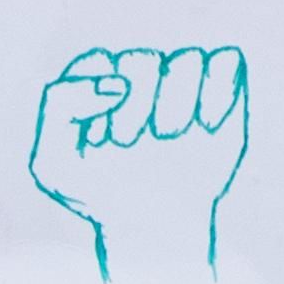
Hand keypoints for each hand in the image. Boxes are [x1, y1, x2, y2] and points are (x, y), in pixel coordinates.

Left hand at [27, 42, 251, 283]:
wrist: (151, 226)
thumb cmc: (100, 190)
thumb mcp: (55, 162)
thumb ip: (61, 107)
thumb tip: (116, 84)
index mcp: (99, 79)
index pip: (99, 64)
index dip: (97, 103)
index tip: (99, 142)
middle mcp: (142, 72)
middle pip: (143, 60)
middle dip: (136, 109)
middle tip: (130, 146)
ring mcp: (183, 79)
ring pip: (188, 58)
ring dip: (177, 103)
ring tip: (167, 138)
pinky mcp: (221, 91)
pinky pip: (228, 63)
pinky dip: (219, 91)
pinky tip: (207, 126)